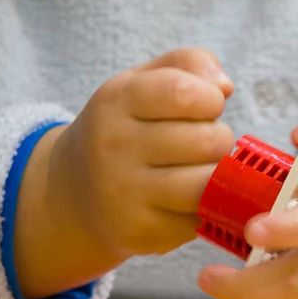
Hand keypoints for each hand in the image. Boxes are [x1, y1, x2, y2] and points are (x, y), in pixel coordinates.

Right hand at [48, 48, 233, 258]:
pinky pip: (199, 219)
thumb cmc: (124, 130)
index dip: (210, 100)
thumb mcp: (141, 83)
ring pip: (207, 184)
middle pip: (207, 141)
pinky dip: (203, 209)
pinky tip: (183, 200)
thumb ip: (186, 65)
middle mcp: (114, 147)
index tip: (205, 107)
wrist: (74, 194)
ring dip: (218, 176)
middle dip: (218, 139)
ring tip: (201, 169)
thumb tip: (224, 87)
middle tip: (202, 144)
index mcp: (116, 101)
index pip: (185, 92)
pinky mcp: (141, 233)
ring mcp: (125, 195)